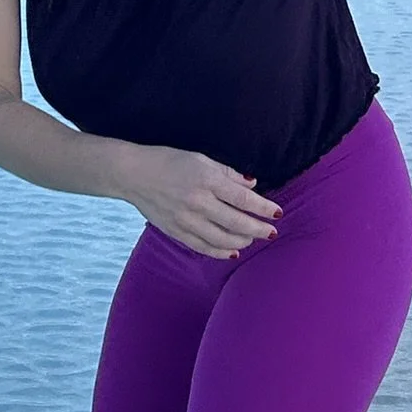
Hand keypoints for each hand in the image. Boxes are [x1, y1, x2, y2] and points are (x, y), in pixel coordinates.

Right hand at [118, 143, 281, 257]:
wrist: (133, 174)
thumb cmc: (168, 161)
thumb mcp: (200, 159)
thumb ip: (227, 173)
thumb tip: (252, 185)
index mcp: (206, 180)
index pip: (243, 199)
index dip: (263, 208)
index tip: (278, 213)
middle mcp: (198, 202)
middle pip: (237, 222)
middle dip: (259, 229)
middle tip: (272, 232)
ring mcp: (186, 220)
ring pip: (222, 239)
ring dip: (242, 241)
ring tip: (252, 238)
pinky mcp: (176, 231)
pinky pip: (203, 247)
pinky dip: (220, 252)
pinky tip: (232, 251)